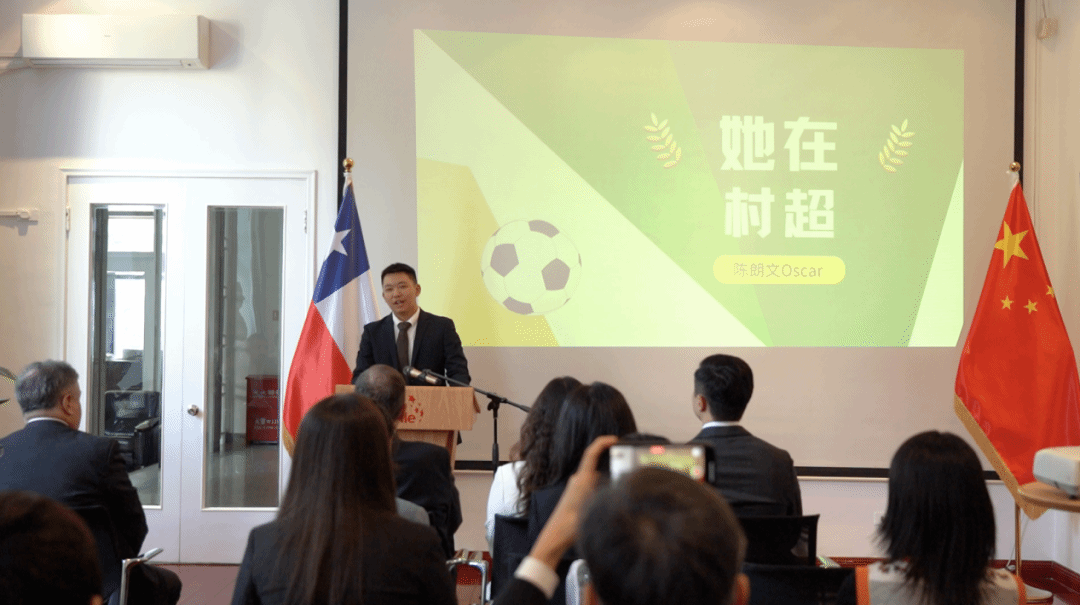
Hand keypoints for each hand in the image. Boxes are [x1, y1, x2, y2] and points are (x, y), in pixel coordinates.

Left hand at [528, 435, 617, 567]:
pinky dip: (601, 489)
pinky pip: (592, 487)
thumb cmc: (569, 527)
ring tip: (619, 489)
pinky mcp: (576, 497)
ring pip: (596, 478)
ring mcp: (576, 488)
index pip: (591, 453)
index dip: (603, 442)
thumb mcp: (592, 511)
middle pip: (597, 465)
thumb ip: (606, 498)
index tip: (615, 439)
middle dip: (611, 464)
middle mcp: (578, 481)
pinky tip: (608, 501)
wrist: (554, 539)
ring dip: (606, 480)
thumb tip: (620, 488)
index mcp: (581, 480)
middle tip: (625, 469)